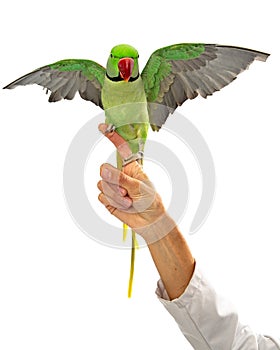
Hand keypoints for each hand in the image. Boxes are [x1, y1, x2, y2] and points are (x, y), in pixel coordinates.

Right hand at [97, 124, 175, 242]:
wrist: (150, 222)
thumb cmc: (151, 202)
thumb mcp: (139, 187)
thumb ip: (120, 178)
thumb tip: (103, 169)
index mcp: (130, 167)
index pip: (120, 149)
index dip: (112, 137)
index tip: (102, 127)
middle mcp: (120, 174)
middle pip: (104, 169)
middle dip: (114, 183)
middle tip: (127, 192)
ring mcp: (113, 186)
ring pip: (101, 184)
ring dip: (115, 196)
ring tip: (128, 201)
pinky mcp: (108, 198)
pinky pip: (101, 196)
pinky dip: (111, 202)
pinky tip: (123, 206)